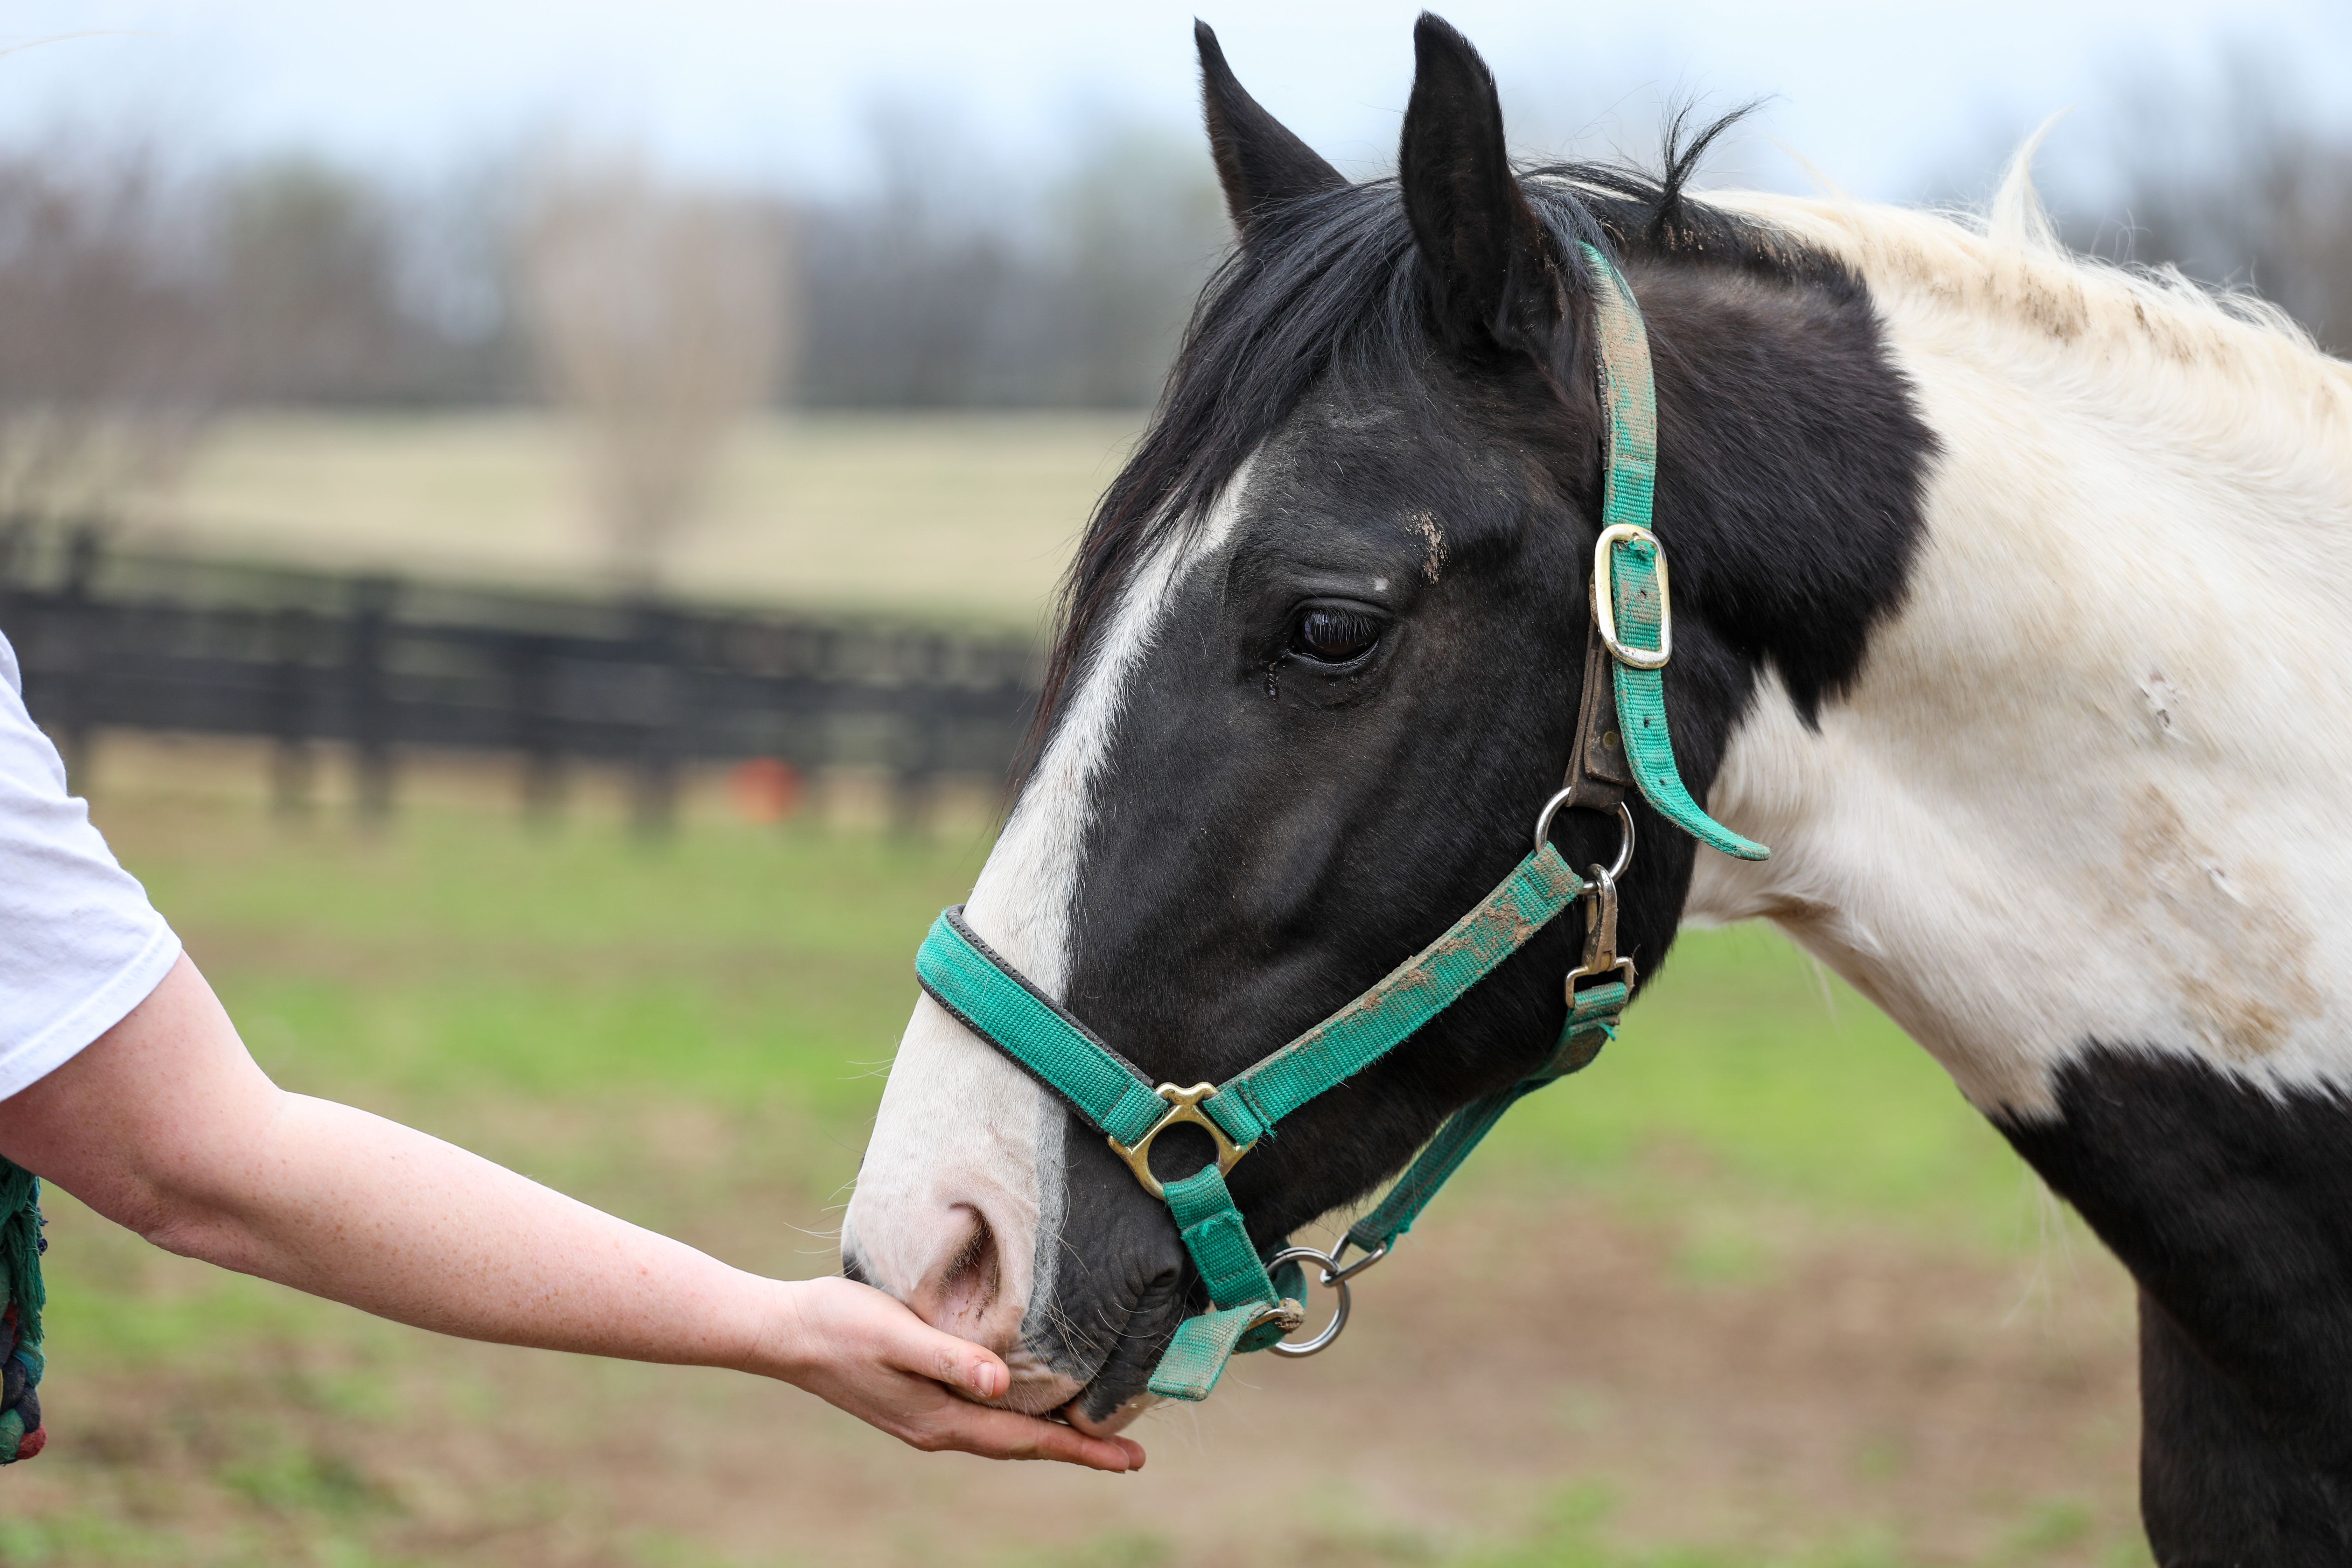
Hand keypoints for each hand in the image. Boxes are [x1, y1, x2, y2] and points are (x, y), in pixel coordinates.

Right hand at [762, 1276, 1145, 1471]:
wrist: (784, 1332)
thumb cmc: (839, 1324)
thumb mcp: (896, 1335)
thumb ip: (949, 1359)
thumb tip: (1002, 1385)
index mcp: (939, 1418)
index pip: (1026, 1440)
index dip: (1080, 1449)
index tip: (1129, 1459)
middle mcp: (936, 1427)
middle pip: (1021, 1444)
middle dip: (1077, 1449)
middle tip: (1130, 1455)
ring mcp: (924, 1417)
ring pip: (1001, 1433)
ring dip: (1048, 1436)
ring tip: (1092, 1433)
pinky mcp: (915, 1400)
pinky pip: (980, 1418)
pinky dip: (1015, 1417)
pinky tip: (1027, 1403)